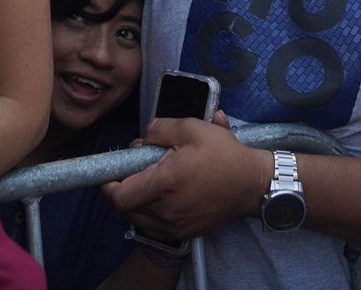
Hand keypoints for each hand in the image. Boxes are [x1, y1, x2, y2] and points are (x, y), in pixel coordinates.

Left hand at [102, 115, 268, 240]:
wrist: (252, 184)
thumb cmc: (224, 155)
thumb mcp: (192, 127)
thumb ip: (160, 128)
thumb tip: (143, 139)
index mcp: (165, 183)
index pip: (119, 196)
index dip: (109, 185)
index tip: (113, 173)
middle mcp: (166, 209)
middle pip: (126, 209)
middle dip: (124, 190)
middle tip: (137, 172)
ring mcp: (175, 225)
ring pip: (139, 219)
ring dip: (137, 203)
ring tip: (152, 184)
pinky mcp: (184, 232)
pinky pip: (155, 227)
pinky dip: (151, 214)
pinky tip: (164, 197)